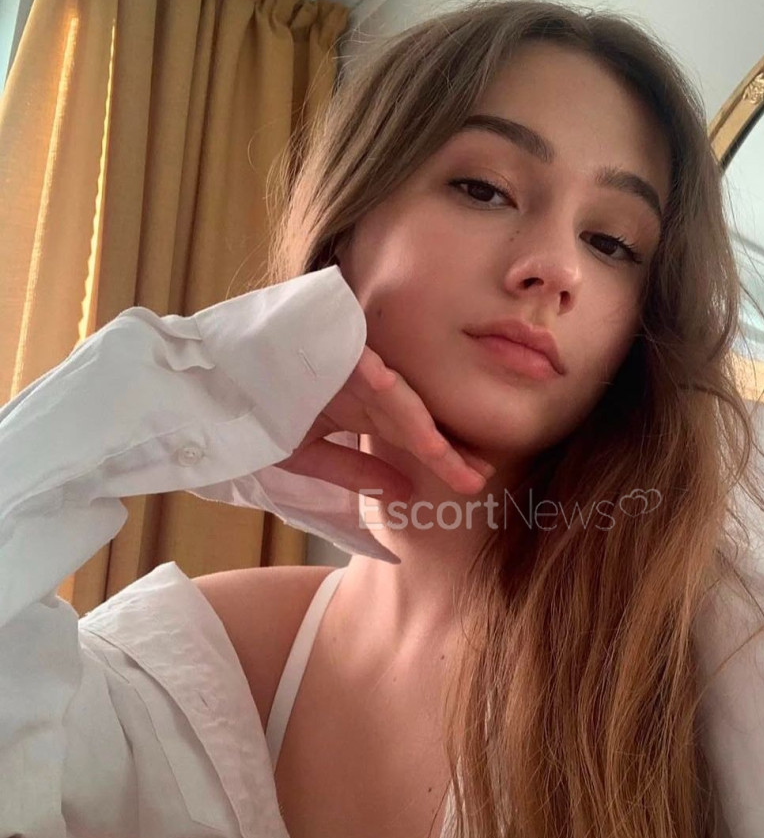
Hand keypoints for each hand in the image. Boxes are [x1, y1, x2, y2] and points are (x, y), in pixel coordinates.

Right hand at [274, 344, 494, 505]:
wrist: (211, 378)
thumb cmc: (258, 410)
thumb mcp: (304, 454)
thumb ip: (351, 472)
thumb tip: (402, 492)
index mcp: (366, 410)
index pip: (414, 437)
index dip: (443, 459)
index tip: (473, 483)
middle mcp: (365, 387)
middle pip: (414, 419)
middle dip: (445, 449)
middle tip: (479, 475)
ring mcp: (347, 365)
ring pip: (391, 394)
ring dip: (414, 422)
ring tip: (441, 452)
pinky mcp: (324, 345)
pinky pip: (348, 357)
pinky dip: (363, 369)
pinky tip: (381, 382)